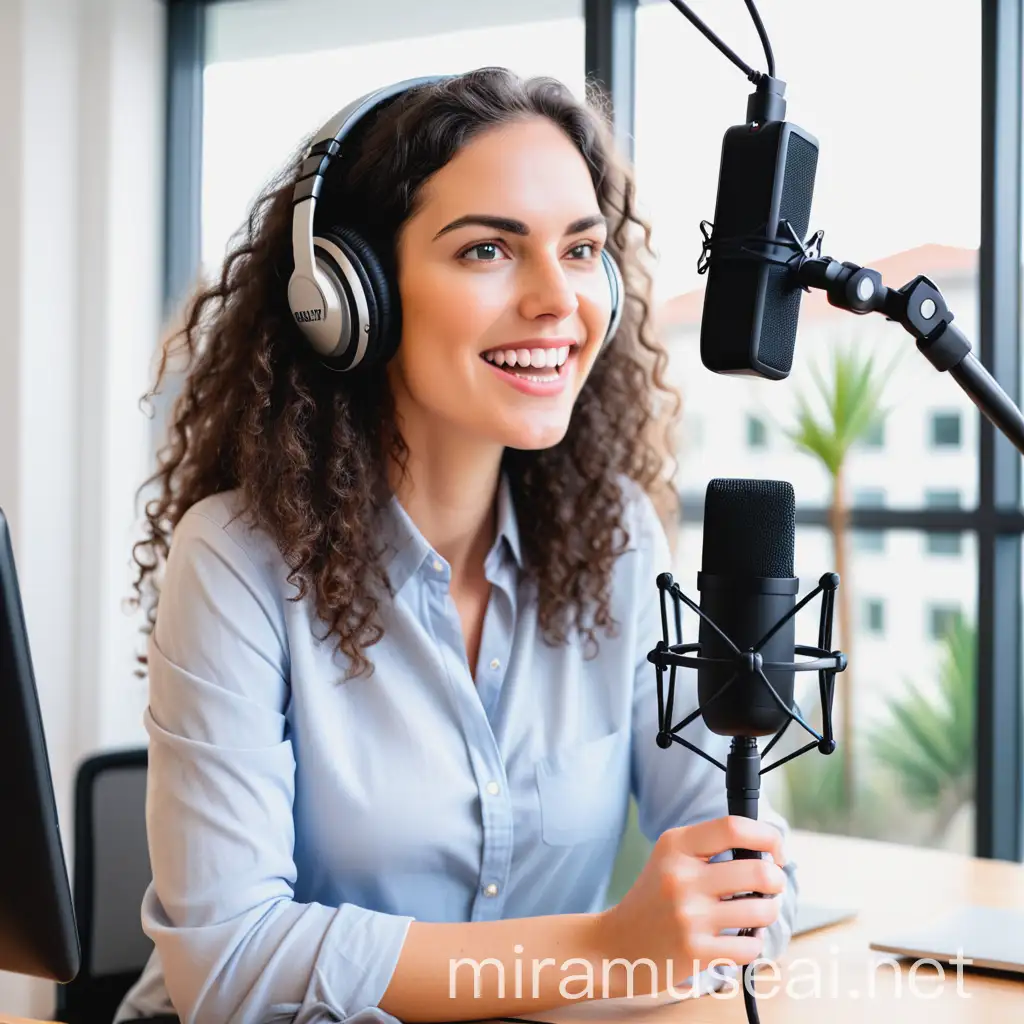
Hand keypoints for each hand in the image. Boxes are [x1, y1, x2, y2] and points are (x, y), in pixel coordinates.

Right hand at [594, 815, 786, 994]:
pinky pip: (750, 945)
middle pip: (758, 870)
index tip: (775, 851)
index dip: (767, 836)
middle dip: (776, 880)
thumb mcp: (671, 857)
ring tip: (757, 912)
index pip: (734, 827)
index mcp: (676, 845)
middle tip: (771, 885)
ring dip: (768, 912)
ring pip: (761, 910)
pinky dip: (754, 942)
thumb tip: (766, 849)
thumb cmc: (655, 897)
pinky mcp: (695, 951)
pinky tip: (741, 937)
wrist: (618, 943)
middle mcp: (680, 877)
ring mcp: (688, 915)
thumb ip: (710, 846)